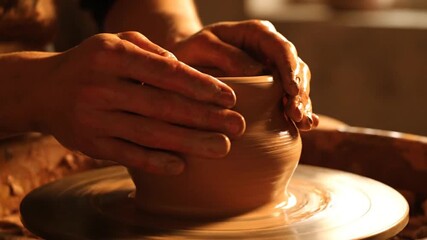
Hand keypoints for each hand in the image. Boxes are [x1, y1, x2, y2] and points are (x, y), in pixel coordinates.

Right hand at [32, 32, 244, 174]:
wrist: (43, 89)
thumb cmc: (91, 62)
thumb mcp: (117, 43)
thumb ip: (151, 51)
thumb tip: (185, 71)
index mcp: (111, 55)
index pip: (166, 72)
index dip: (200, 86)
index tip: (230, 97)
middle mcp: (101, 86)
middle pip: (163, 106)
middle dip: (205, 117)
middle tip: (238, 126)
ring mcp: (94, 118)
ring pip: (150, 134)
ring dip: (190, 142)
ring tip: (221, 148)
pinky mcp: (90, 144)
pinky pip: (128, 155)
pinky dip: (155, 162)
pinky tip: (182, 166)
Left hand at [169, 20, 318, 130]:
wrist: (188, 64)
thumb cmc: (193, 52)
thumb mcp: (202, 46)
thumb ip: (225, 54)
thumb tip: (256, 71)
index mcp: (257, 34)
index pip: (281, 48)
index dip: (290, 69)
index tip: (291, 89)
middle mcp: (270, 51)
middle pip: (296, 69)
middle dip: (300, 92)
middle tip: (295, 114)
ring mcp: (273, 71)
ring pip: (297, 86)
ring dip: (302, 105)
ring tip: (302, 123)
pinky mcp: (270, 90)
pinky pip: (288, 100)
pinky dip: (299, 112)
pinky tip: (307, 125)